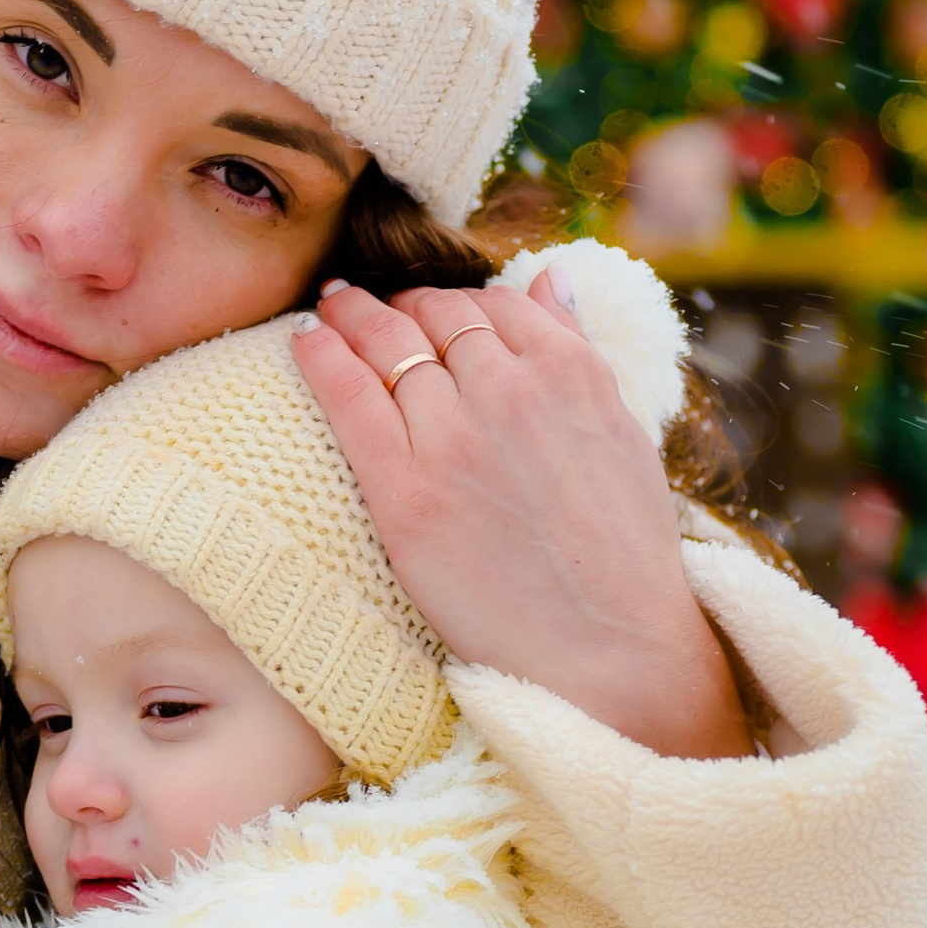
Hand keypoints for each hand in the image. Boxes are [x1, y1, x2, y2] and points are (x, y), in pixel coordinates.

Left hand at [293, 274, 749, 758]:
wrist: (611, 652)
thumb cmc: (620, 553)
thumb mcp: (622, 432)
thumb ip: (579, 347)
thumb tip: (548, 275)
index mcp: (570, 371)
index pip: (495, 302)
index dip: (455, 300)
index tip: (430, 307)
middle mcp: (511, 390)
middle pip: (435, 315)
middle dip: (400, 304)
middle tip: (368, 305)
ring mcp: (454, 438)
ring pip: (387, 345)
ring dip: (352, 316)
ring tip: (330, 308)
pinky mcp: (405, 492)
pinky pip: (347, 398)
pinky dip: (321, 357)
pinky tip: (304, 341)